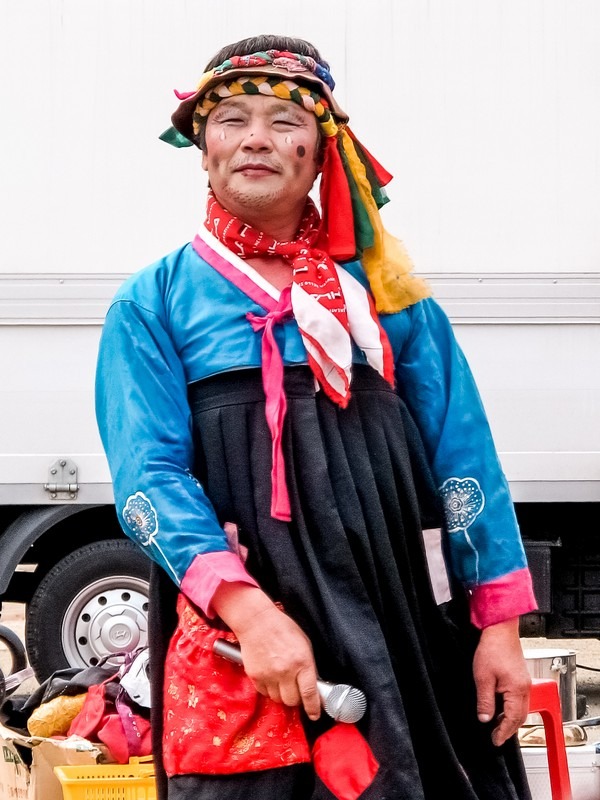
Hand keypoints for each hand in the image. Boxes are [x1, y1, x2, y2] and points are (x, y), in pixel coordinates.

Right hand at [211, 582, 320, 720]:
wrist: (257, 622)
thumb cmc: (283, 628)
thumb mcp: (304, 643)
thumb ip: (308, 665)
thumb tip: (311, 684)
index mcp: (302, 662)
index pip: (309, 693)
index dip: (313, 708)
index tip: (315, 714)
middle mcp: (286, 671)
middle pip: (292, 701)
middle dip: (296, 699)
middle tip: (296, 690)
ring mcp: (269, 675)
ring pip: (278, 699)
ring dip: (282, 695)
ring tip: (282, 682)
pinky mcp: (255, 676)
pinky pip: (265, 693)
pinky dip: (269, 690)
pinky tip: (271, 678)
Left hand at [472, 617, 530, 745]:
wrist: (500, 630)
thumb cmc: (492, 649)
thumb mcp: (483, 678)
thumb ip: (485, 701)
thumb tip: (485, 718)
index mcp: (517, 690)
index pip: (512, 719)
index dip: (503, 732)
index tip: (495, 740)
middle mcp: (525, 688)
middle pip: (520, 717)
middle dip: (508, 729)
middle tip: (496, 737)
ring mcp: (525, 682)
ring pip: (522, 709)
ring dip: (511, 719)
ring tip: (497, 725)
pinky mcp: (521, 677)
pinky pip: (520, 699)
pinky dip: (512, 708)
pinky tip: (501, 708)